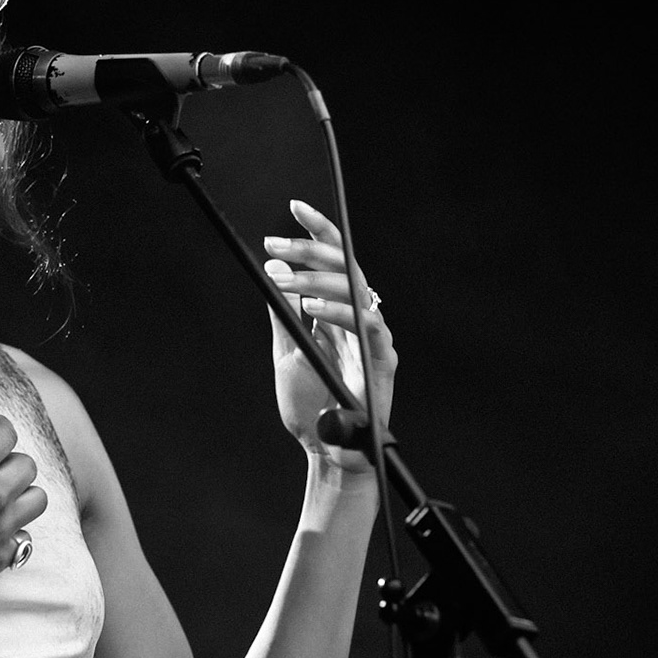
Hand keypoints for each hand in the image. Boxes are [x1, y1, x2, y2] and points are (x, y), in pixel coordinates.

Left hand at [262, 199, 398, 472]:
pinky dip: (339, 312)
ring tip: (286, 278)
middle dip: (311, 249)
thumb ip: (284, 317)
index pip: (334, 261)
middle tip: (275, 244)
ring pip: (356, 289)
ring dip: (318, 278)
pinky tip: (311, 308)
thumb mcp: (289, 353)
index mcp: (339, 313)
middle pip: (346, 266)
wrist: (328, 451)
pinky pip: (368, 326)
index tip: (296, 206)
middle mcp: (360, 318)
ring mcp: (374, 337)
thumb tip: (274, 275)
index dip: (319, 231)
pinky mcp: (383, 360)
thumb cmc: (312, 407)